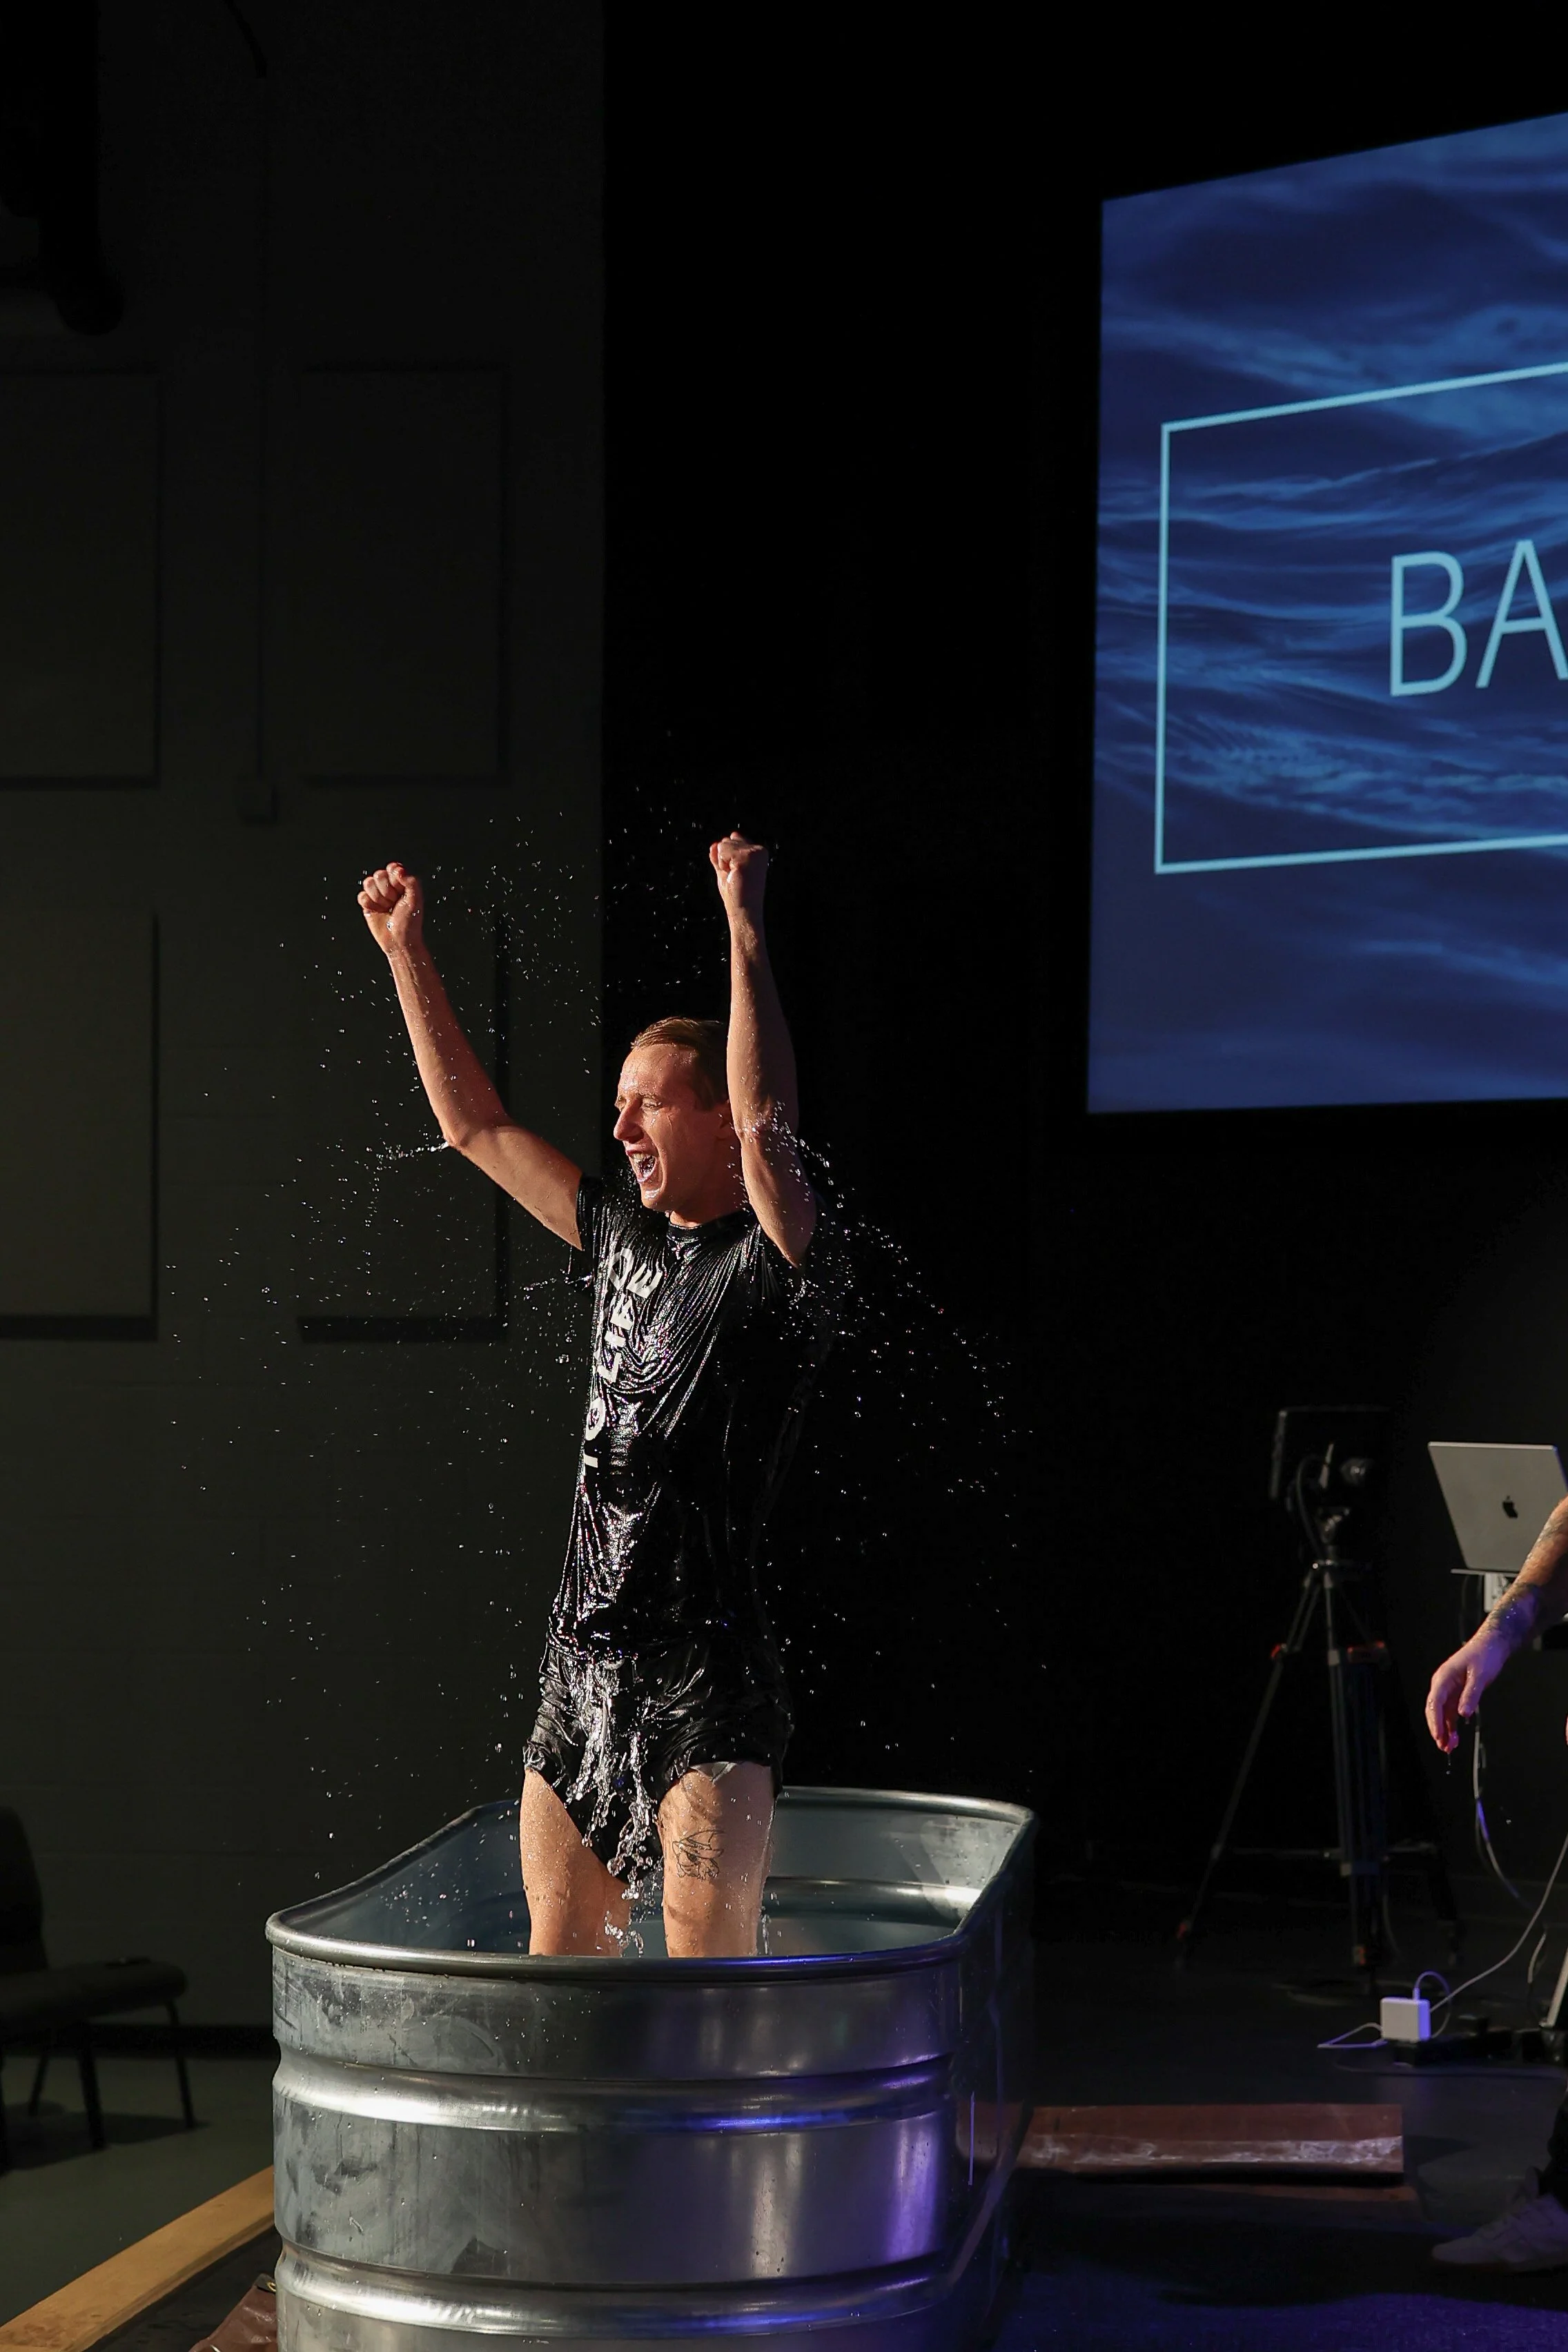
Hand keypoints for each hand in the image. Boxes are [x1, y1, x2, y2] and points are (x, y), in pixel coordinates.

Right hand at [358, 861, 422, 956]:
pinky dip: (369, 903)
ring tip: (387, 907)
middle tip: (394, 902)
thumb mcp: (416, 900)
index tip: (400, 888)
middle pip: (379, 874)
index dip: (394, 876)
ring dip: (378, 897)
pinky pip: (361, 895)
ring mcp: (377, 895)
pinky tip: (378, 911)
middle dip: (387, 890)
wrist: (399, 941)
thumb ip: (412, 881)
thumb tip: (399, 870)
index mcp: (402, 883)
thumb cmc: (410, 922)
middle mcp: (389, 887)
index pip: (392, 868)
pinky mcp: (367, 904)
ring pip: (368, 883)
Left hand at [710, 831, 768, 922]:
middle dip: (724, 859)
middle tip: (735, 876)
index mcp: (758, 853)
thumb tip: (714, 845)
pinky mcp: (747, 856)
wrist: (744, 910)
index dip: (727, 858)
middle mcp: (759, 850)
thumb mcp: (726, 872)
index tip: (736, 874)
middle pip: (727, 841)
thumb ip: (721, 858)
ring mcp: (754, 852)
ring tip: (734, 876)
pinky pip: (722, 850)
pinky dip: (722, 864)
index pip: (733, 839)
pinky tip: (733, 874)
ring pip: (723, 844)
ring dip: (723, 862)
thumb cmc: (737, 895)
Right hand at [1425, 1633, 1505, 1752]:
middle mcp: (1442, 1685)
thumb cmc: (1484, 1656)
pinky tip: (1455, 1738)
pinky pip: (1450, 1712)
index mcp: (1443, 1678)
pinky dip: (1451, 1726)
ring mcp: (1449, 1690)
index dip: (1435, 1720)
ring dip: (1444, 1730)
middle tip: (1443, 1747)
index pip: (1434, 1702)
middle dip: (1437, 1729)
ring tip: (1449, 1748)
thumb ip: (1471, 1695)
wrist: (1492, 1645)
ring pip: (1442, 1714)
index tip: (1439, 1736)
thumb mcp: (1480, 1676)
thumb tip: (1463, 1714)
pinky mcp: (1457, 1694)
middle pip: (1434, 1710)